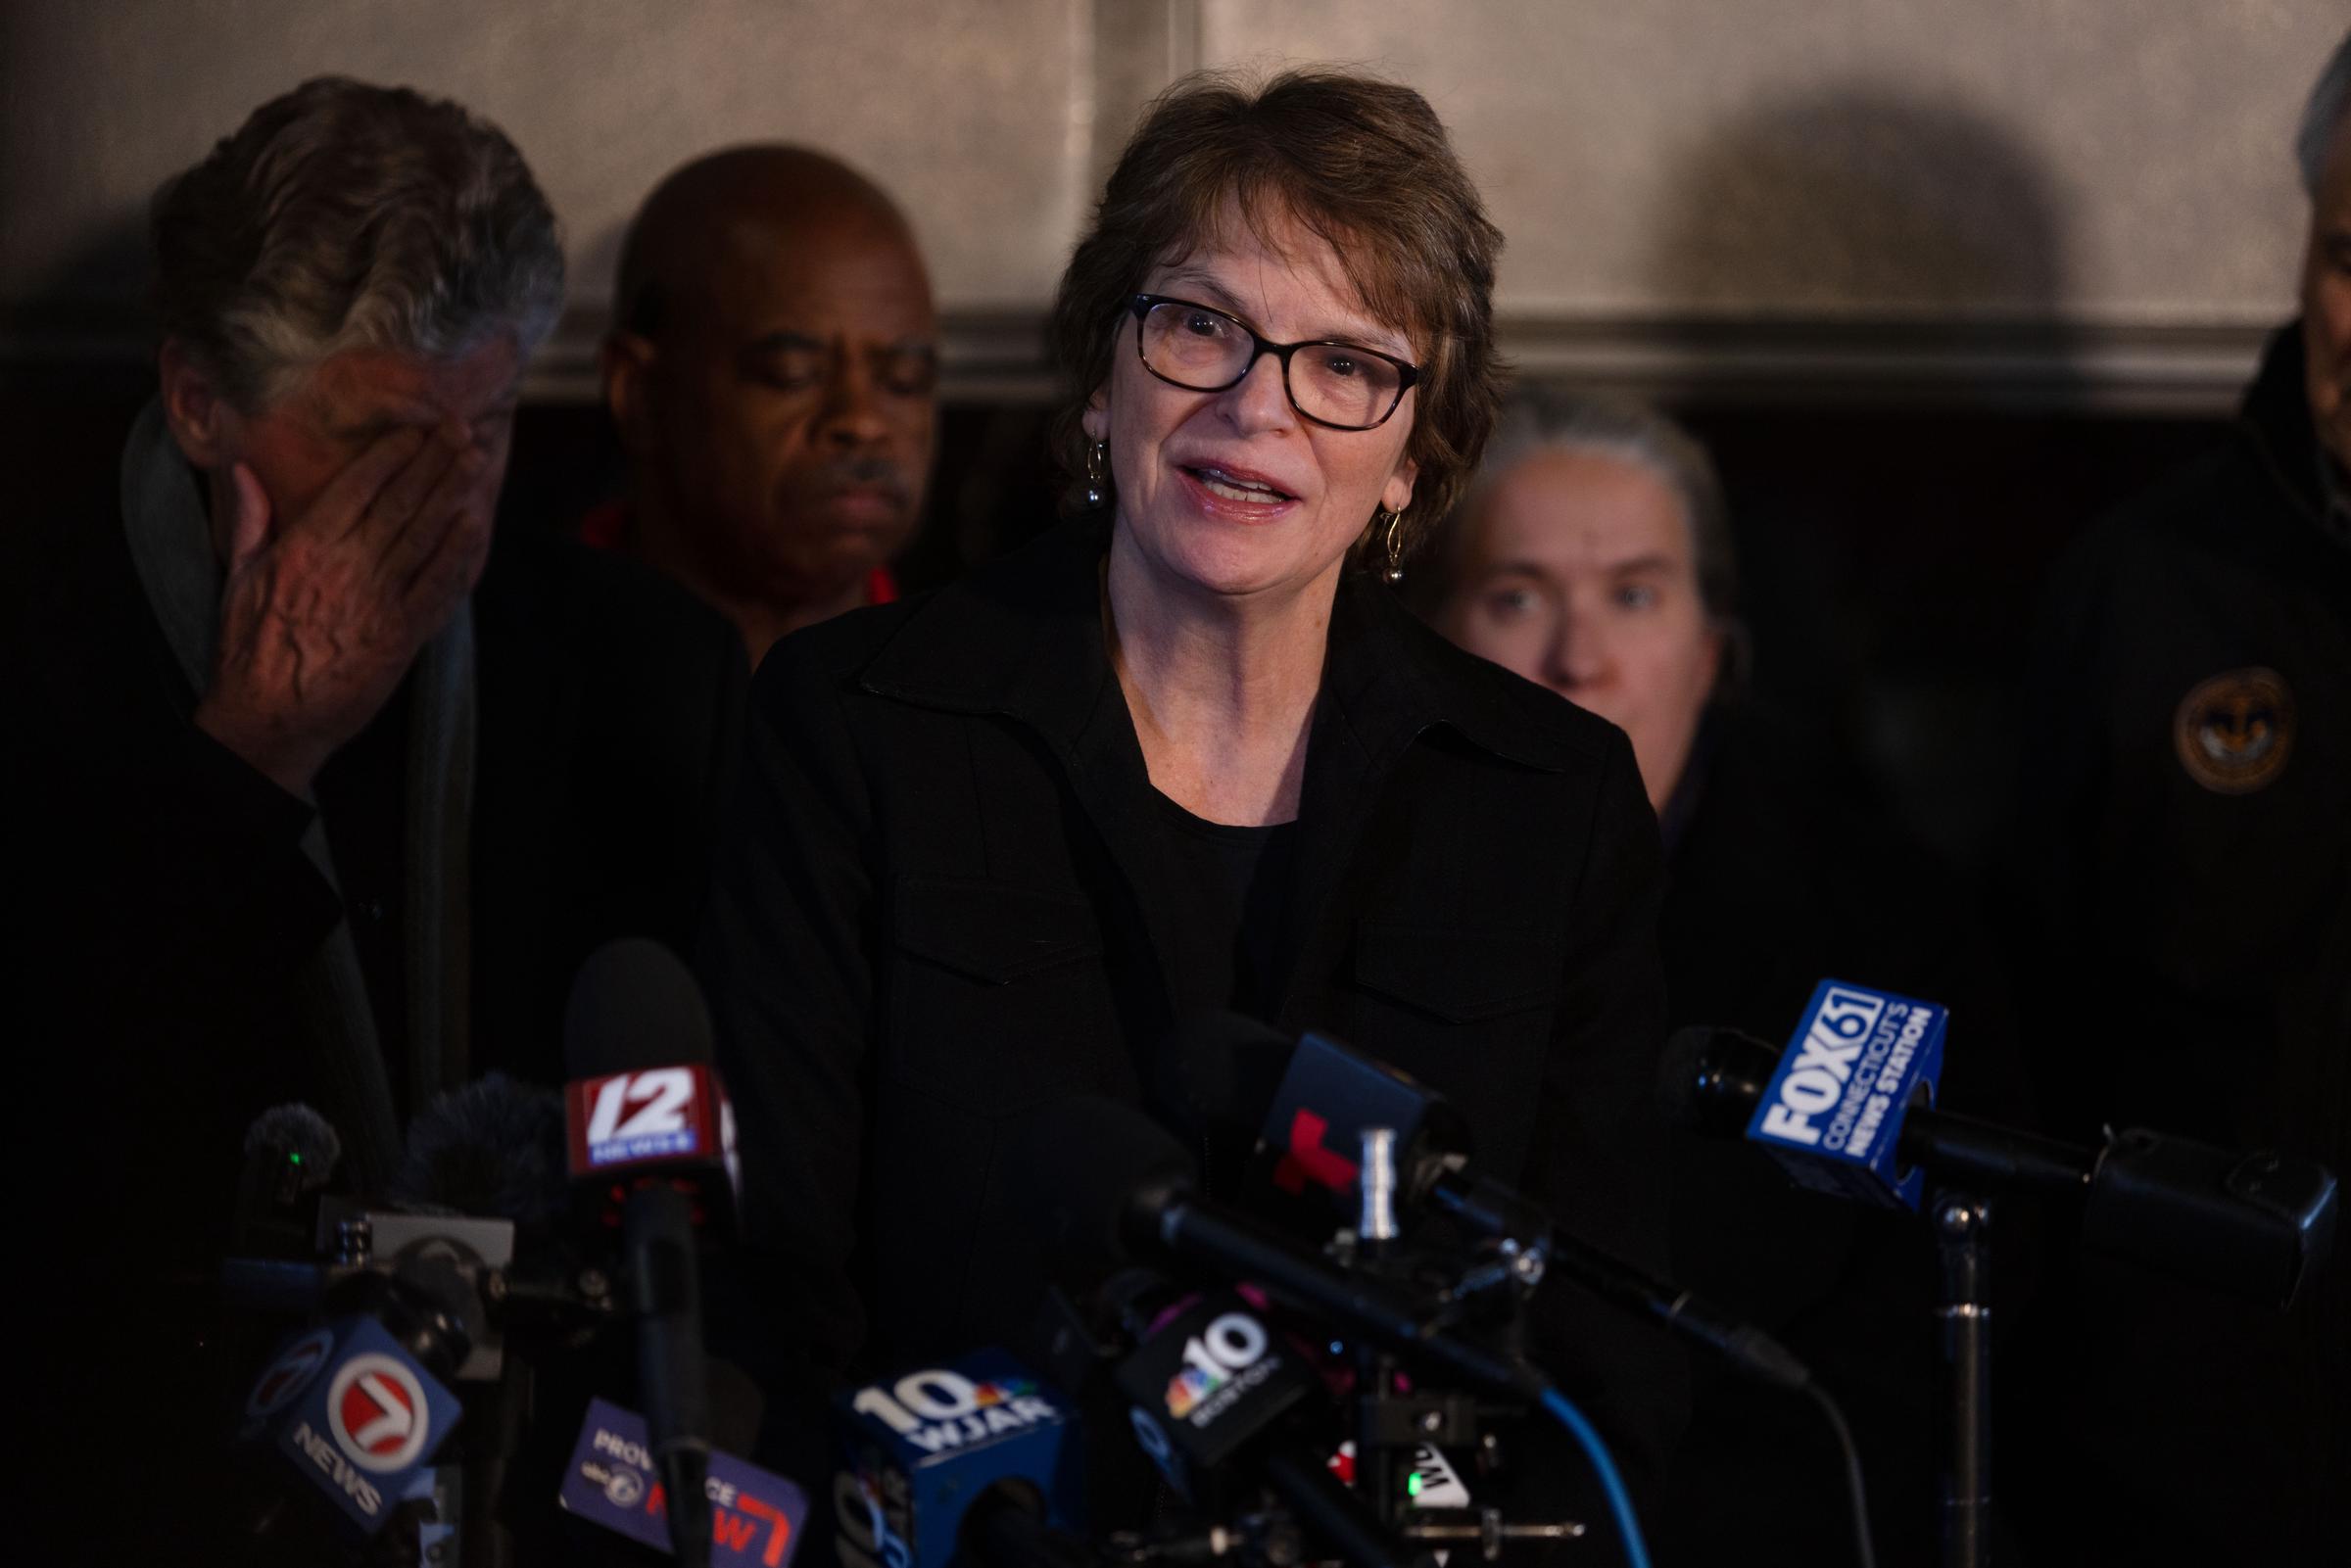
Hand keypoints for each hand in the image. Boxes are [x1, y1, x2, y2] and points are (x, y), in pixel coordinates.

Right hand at [193, 422, 492, 797]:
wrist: (270, 716)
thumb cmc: (250, 647)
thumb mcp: (239, 576)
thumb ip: (251, 519)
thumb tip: (243, 468)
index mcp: (304, 548)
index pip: (355, 489)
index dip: (390, 455)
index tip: (414, 430)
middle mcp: (344, 568)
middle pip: (398, 504)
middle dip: (432, 462)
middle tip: (459, 429)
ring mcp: (377, 602)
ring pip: (422, 536)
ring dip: (451, 495)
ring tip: (472, 461)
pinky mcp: (400, 636)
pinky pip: (436, 588)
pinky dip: (458, 555)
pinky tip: (475, 525)